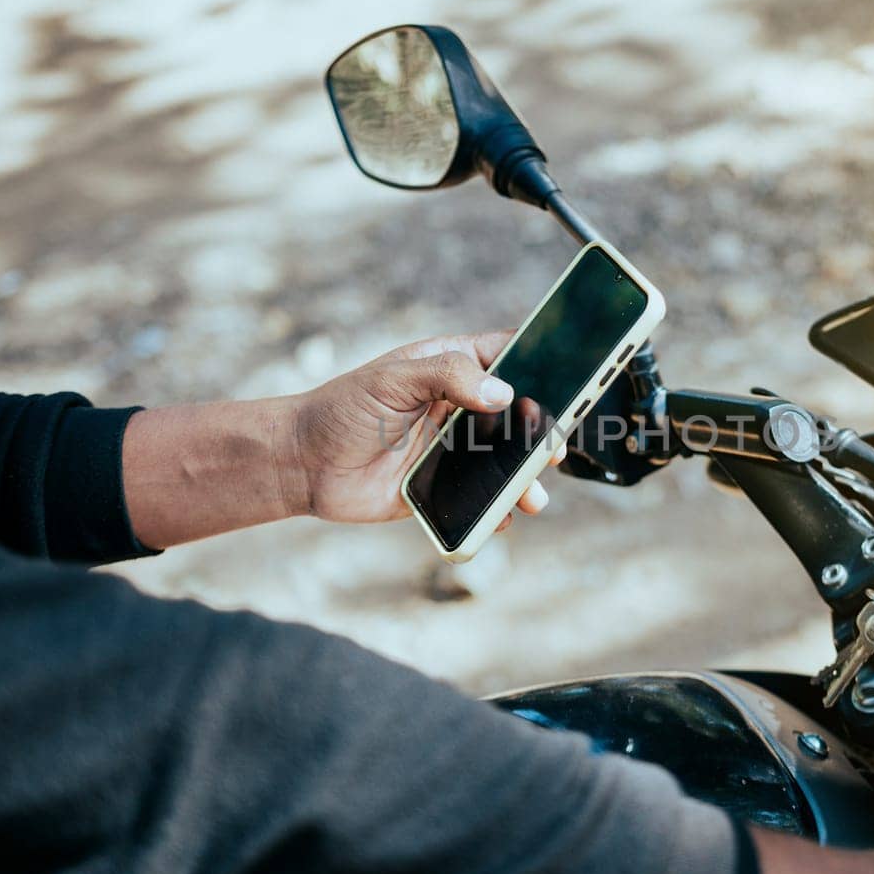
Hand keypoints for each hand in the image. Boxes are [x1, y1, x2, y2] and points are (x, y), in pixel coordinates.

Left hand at [287, 331, 562, 525]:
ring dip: (524, 478)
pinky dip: (496, 511)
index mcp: (450, 369)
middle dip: (540, 429)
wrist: (302, 465)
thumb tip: (501, 392)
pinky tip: (503, 517)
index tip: (571, 373)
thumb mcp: (392, 380)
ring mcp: (452, 449)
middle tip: (550, 446)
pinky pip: (480, 500)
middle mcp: (458, 408)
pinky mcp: (440, 488)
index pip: (507, 356)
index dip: (540, 360)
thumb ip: (447, 376)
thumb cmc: (340, 410)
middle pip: (517, 414)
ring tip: (533, 494)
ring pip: (504, 461)